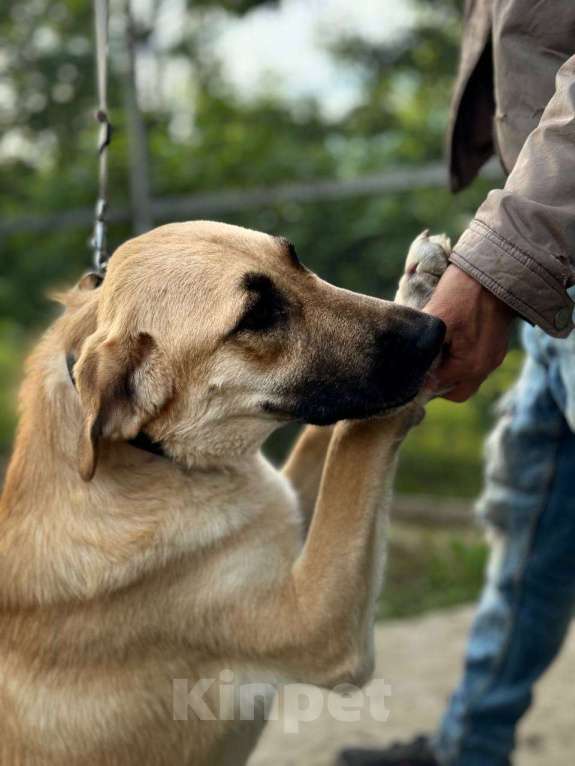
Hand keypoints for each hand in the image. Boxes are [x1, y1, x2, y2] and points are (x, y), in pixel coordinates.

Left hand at [423, 264, 513, 401]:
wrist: (496, 269)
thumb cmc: (463, 291)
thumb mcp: (436, 317)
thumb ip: (424, 347)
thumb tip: (410, 367)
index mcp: (470, 365)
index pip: (437, 387)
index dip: (419, 379)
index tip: (405, 368)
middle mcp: (485, 367)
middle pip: (454, 391)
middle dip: (435, 382)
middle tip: (419, 365)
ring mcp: (493, 357)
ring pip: (466, 379)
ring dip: (448, 371)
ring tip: (432, 353)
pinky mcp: (496, 347)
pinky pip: (475, 363)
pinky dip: (460, 360)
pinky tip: (449, 344)